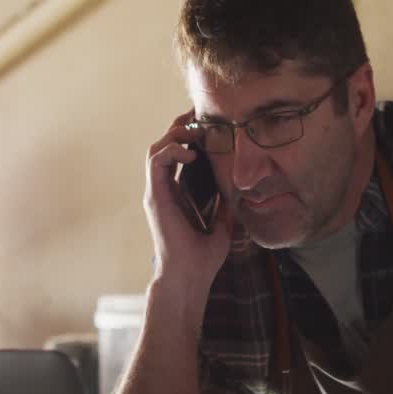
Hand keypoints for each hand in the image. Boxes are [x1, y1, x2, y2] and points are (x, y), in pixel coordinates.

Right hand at [144, 111, 232, 296]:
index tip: (209, 125)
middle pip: (165, 145)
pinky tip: (191, 153)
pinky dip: (172, 151)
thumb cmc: (203, 257)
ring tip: (195, 131)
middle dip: (181, 127)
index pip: (178, 155)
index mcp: (176, 194)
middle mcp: (163, 189)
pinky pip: (156, 161)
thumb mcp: (222, 222)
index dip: (189, 136)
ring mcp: (156, 192)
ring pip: (156, 148)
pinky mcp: (154, 196)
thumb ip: (225, 203)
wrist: (190, 276)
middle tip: (200, 117)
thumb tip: (238, 187)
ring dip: (174, 134)